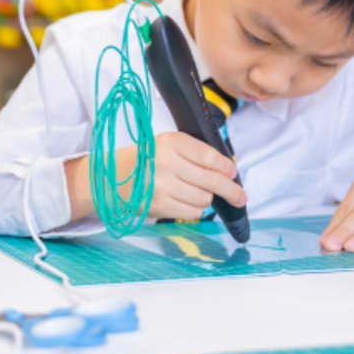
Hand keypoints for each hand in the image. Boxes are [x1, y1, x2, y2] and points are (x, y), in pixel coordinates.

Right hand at [65, 132, 246, 222]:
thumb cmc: (145, 159)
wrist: (111, 176)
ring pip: (204, 199)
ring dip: (206, 197)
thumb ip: (195, 152)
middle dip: (231, 190)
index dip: (226, 167)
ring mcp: (161, 186)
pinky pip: (192, 212)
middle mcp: (166, 163)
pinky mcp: (158, 206)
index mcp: (170, 142)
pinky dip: (195, 209)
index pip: (209, 156)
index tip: (233, 172)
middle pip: (212, 181)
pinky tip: (185, 200)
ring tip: (196, 191)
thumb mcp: (167, 144)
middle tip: (241, 196)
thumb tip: (227, 170)